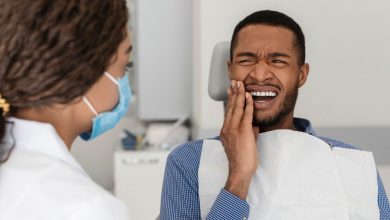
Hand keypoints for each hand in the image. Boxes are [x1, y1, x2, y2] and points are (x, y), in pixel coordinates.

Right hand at [220, 80, 259, 199]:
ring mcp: (234, 129)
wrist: (240, 169)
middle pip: (230, 106)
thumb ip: (248, 131)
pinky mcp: (243, 131)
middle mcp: (227, 127)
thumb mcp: (243, 142)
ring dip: (239, 94)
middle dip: (233, 93)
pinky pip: (245, 114)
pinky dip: (247, 104)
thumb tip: (254, 124)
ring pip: (236, 107)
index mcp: (225, 130)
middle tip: (234, 82)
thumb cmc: (242, 160)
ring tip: (240, 84)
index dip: (230, 99)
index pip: (228, 111)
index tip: (231, 90)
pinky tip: (248, 96)